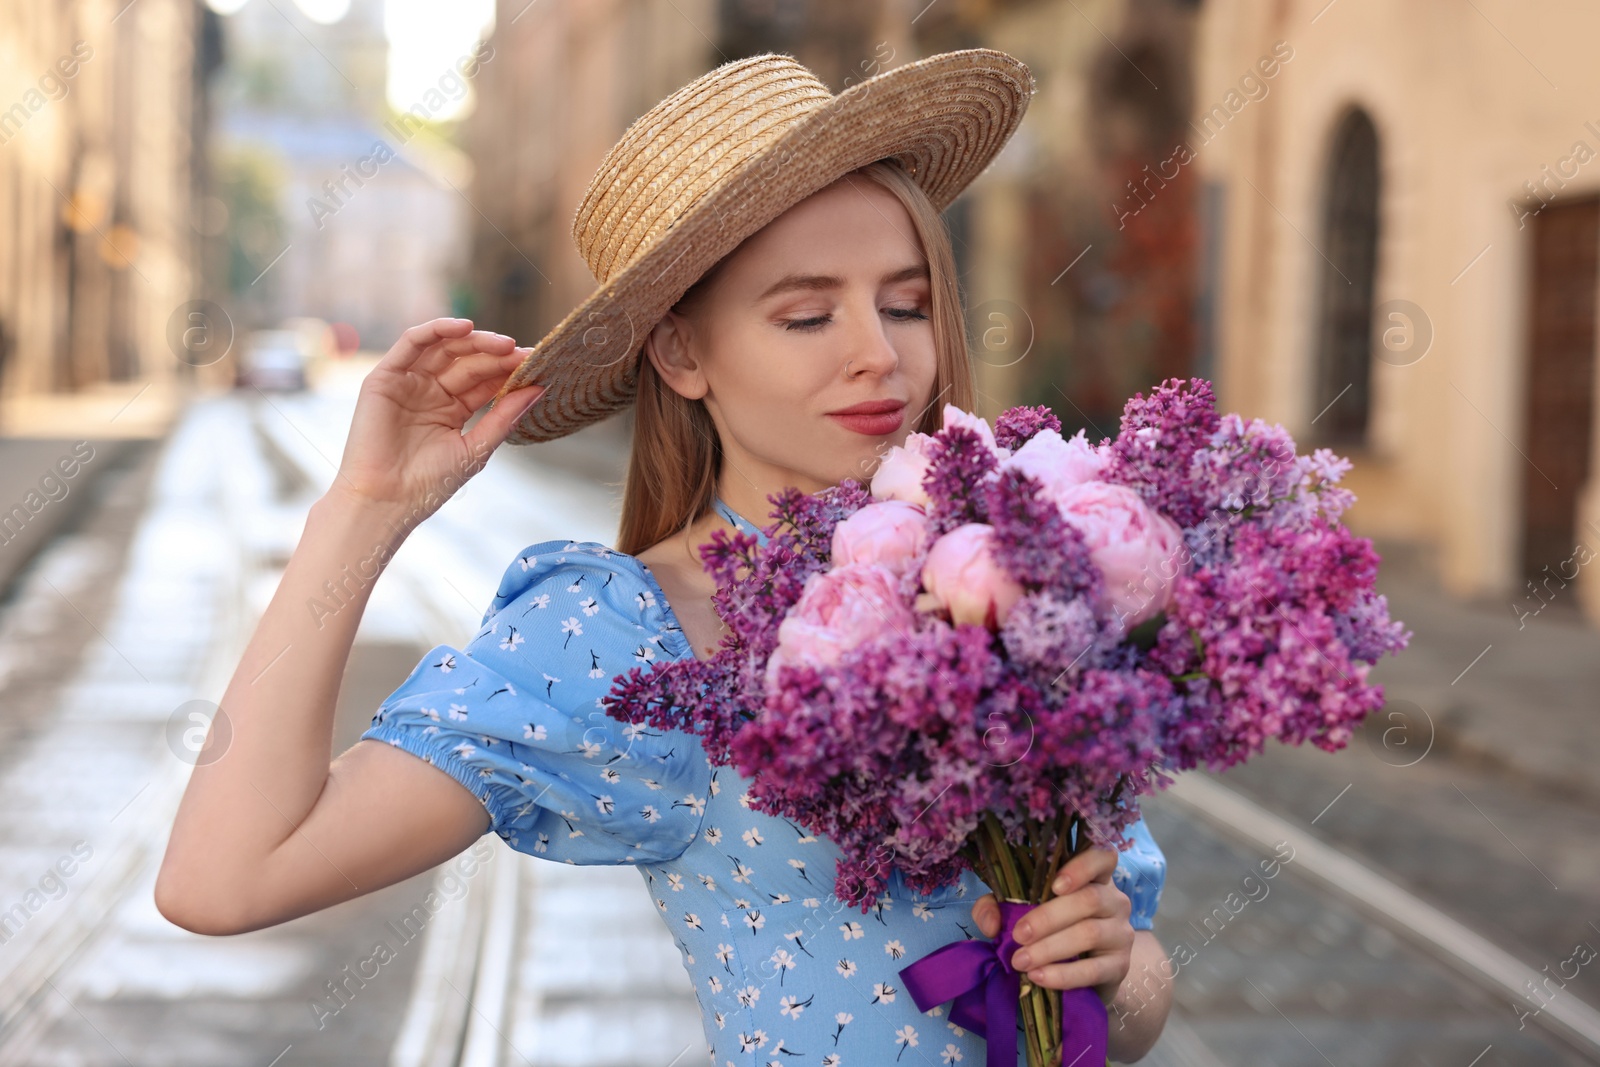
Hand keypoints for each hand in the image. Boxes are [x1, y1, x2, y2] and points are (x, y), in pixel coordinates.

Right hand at [330, 318, 543, 521]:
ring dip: (474, 340)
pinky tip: (464, 328)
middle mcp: (431, 391)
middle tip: (524, 353)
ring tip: (503, 343)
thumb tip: (538, 389)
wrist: (386, 500)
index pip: (485, 380)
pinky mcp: (385, 377)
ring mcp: (409, 382)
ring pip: (444, 348)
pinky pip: (412, 342)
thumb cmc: (429, 483)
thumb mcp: (476, 448)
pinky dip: (436, 329)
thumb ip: (504, 417)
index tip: (537, 365)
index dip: (509, 370)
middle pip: (468, 361)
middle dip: (497, 355)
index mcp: (453, 408)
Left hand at [971, 845, 1134, 1006]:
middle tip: (1018, 936)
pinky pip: (1094, 969)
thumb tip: (990, 922)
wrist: (1081, 979)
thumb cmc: (1049, 933)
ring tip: (1021, 961)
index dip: (1082, 866)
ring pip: (1090, 932)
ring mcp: (1121, 933)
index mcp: (1094, 879)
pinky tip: (1039, 977)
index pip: (1102, 858)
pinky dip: (1063, 974)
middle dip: (1047, 917)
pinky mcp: (1121, 965)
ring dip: (1050, 948)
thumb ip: (997, 907)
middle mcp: (1115, 901)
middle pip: (1088, 899)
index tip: (1055, 884)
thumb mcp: (1019, 912)